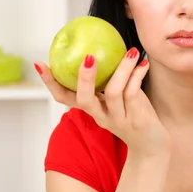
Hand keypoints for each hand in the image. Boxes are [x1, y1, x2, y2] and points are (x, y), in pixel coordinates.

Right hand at [34, 47, 169, 159]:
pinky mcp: (136, 120)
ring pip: (114, 93)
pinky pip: (133, 94)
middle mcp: (101, 116)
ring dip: (122, 69)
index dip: (51, 83)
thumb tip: (102, 46)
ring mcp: (118, 119)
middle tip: (88, 57)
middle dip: (84, 78)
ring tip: (130, 51)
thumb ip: (108, 80)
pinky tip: (144, 64)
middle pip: (84, 100)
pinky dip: (137, 76)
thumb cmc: (133, 114)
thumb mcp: (116, 99)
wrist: (152, 145)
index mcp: (92, 109)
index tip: (40, 64)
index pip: (64, 98)